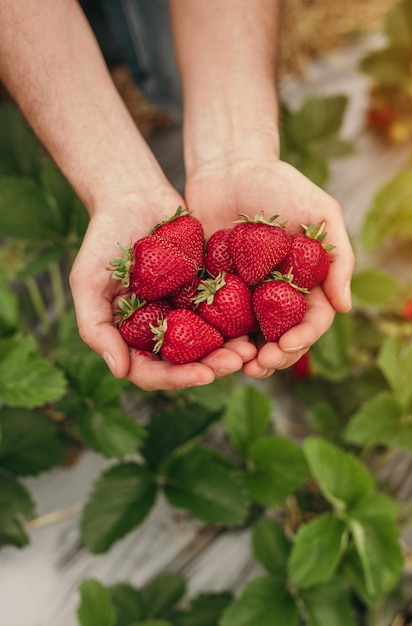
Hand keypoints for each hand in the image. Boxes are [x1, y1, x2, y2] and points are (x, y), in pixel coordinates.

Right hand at [69, 186, 256, 390]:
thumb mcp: (87, 280)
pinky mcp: (206, 291)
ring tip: (251, 348)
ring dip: (230, 350)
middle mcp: (159, 329)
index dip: (177, 378)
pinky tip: (255, 323)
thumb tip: (120, 371)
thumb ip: (95, 327)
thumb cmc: (104, 236)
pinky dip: (239, 322)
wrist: (135, 195)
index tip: (203, 374)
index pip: (152, 371)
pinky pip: (225, 312)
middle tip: (236, 361)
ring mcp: (184, 311)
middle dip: (212, 367)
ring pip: (209, 343)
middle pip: (186, 363)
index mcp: (131, 335)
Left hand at [185, 156, 354, 378]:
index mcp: (304, 282)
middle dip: (273, 357)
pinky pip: (213, 319)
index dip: (302, 338)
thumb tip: (345, 307)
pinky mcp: (211, 288)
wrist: (228, 166)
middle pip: (279, 337)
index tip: (287, 345)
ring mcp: (242, 294)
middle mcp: (275, 294)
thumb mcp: (320, 211)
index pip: (309, 320)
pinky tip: (206, 348)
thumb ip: (338, 257)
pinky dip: (212, 338)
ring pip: (247, 337)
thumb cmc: (279, 182)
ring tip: (233, 366)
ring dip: (243, 356)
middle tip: (259, 366)